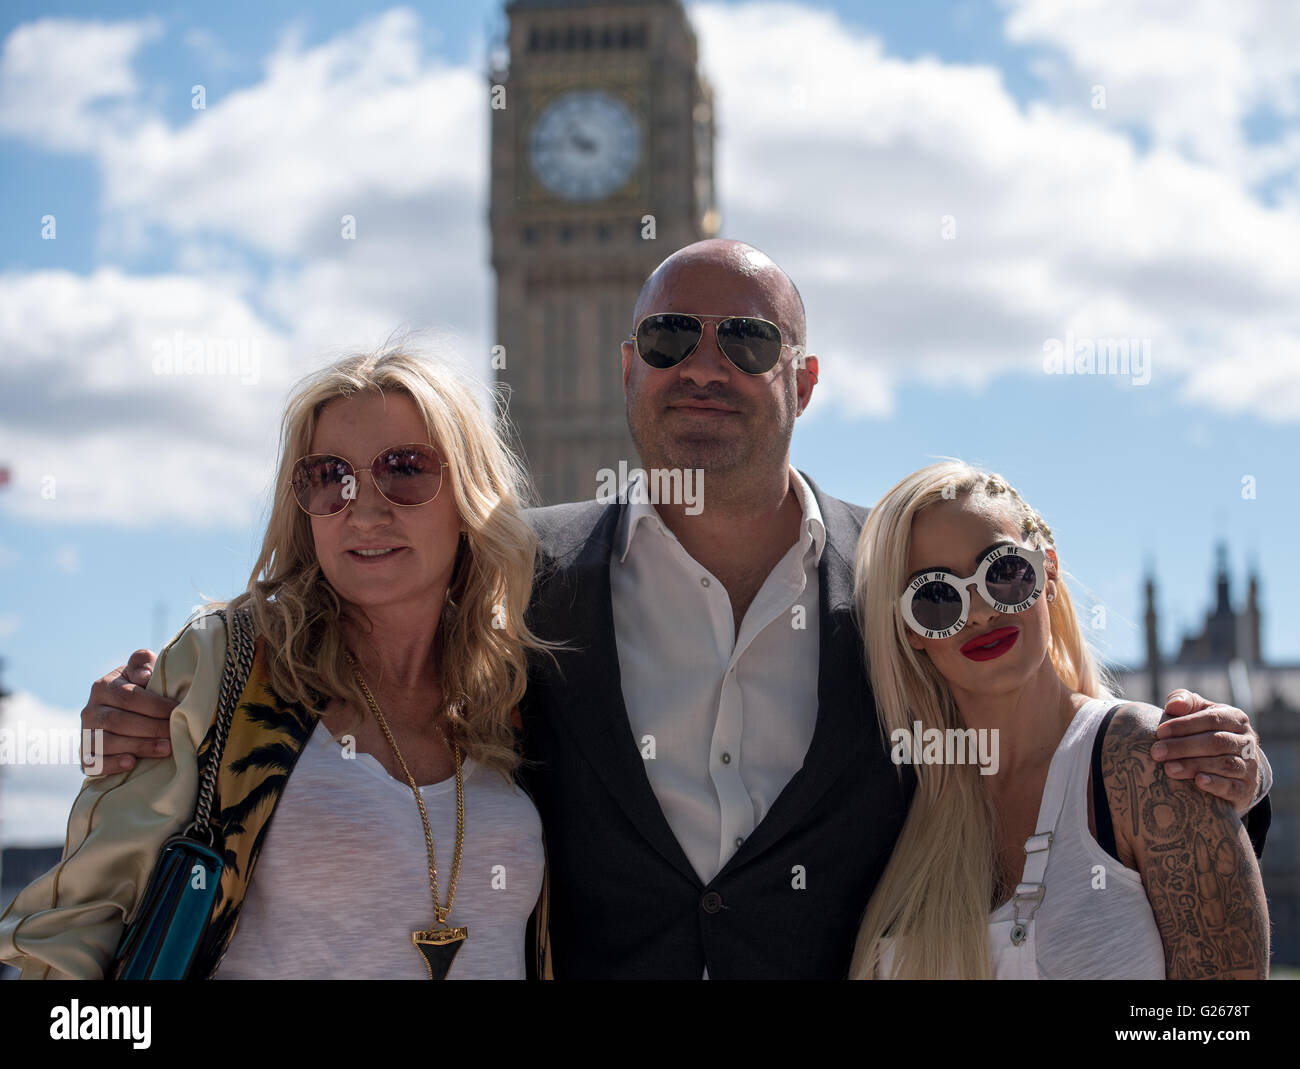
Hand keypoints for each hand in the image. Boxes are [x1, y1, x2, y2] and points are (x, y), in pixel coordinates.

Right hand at [80, 650, 176, 775]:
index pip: (128, 697)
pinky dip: (112, 764)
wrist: (127, 715)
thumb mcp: (142, 670)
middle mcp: (90, 710)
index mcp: (103, 687)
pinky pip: (93, 763)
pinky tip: (131, 764)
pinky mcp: (85, 756)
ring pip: (107, 742)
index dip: (155, 705)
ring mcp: (85, 734)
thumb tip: (144, 675)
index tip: (178, 711)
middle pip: (118, 721)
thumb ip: (142, 663)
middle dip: (151, 728)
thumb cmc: (142, 690)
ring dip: (139, 746)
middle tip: (175, 733)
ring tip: (166, 749)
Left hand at [1152, 689, 1260, 816]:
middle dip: (1183, 747)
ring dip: (1194, 765)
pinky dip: (1216, 784)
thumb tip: (1172, 705)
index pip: (1212, 719)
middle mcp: (1247, 741)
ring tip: (1169, 769)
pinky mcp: (1246, 788)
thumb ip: (1184, 701)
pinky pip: (1233, 787)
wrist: (1232, 766)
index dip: (1185, 725)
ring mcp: (1250, 766)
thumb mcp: (1197, 711)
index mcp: (1235, 718)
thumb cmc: (1205, 731)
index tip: (1159, 732)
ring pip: (1225, 764)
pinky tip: (1198, 782)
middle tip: (1157, 752)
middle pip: (1216, 742)